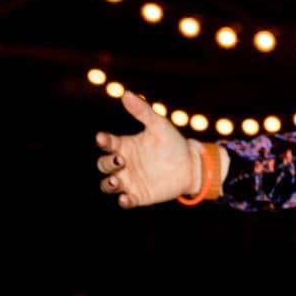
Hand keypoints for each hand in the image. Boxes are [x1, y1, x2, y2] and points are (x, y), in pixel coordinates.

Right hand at [96, 92, 205, 208]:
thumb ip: (143, 111)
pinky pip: (125, 201)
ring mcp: (130, 181)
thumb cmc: (173, 144)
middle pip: (103, 165)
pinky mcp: (139, 195)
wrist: (193, 166)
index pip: (106, 143)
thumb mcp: (160, 126)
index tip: (103, 138)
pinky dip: (123, 201)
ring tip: (117, 181)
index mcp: (125, 145)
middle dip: (107, 163)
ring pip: (108, 185)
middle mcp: (123, 164)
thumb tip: (127, 93)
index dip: (102, 141)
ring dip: (109, 184)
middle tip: (121, 160)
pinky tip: (126, 199)